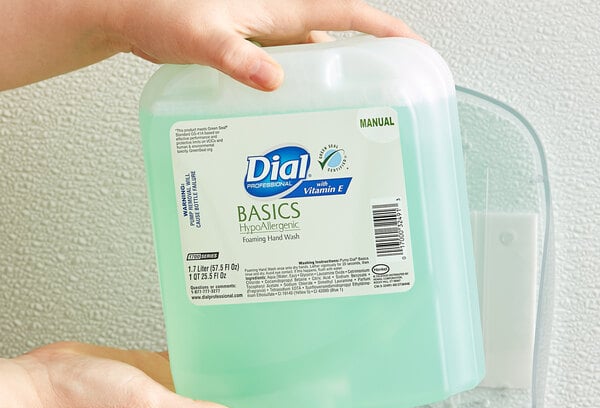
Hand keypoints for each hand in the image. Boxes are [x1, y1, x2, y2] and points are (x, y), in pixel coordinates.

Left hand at [0, 0, 421, 90]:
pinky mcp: (255, 57)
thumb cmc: (162, 12)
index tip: (415, 48)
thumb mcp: (202, 34)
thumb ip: (236, 55)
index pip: (348, 15)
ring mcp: (269, 42)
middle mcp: (282, 25)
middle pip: (340, 43)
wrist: (133, 14)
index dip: (385, 30)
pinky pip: (291, 75)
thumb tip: (274, 79)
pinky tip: (303, 119)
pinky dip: (304, 94)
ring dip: (338, 85)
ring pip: (317, 64)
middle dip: (372, 64)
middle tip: (394, 97)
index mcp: (282, 9)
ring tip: (357, 120)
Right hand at [1, 342, 284, 407]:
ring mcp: (167, 395)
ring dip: (233, 375)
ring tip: (261, 356)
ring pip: (211, 385)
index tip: (294, 405)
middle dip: (257, 395)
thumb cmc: (85, 405)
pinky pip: (189, 366)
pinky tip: (219, 344)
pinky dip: (206, 358)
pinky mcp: (154, 374)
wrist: (45, 385)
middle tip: (285, 373)